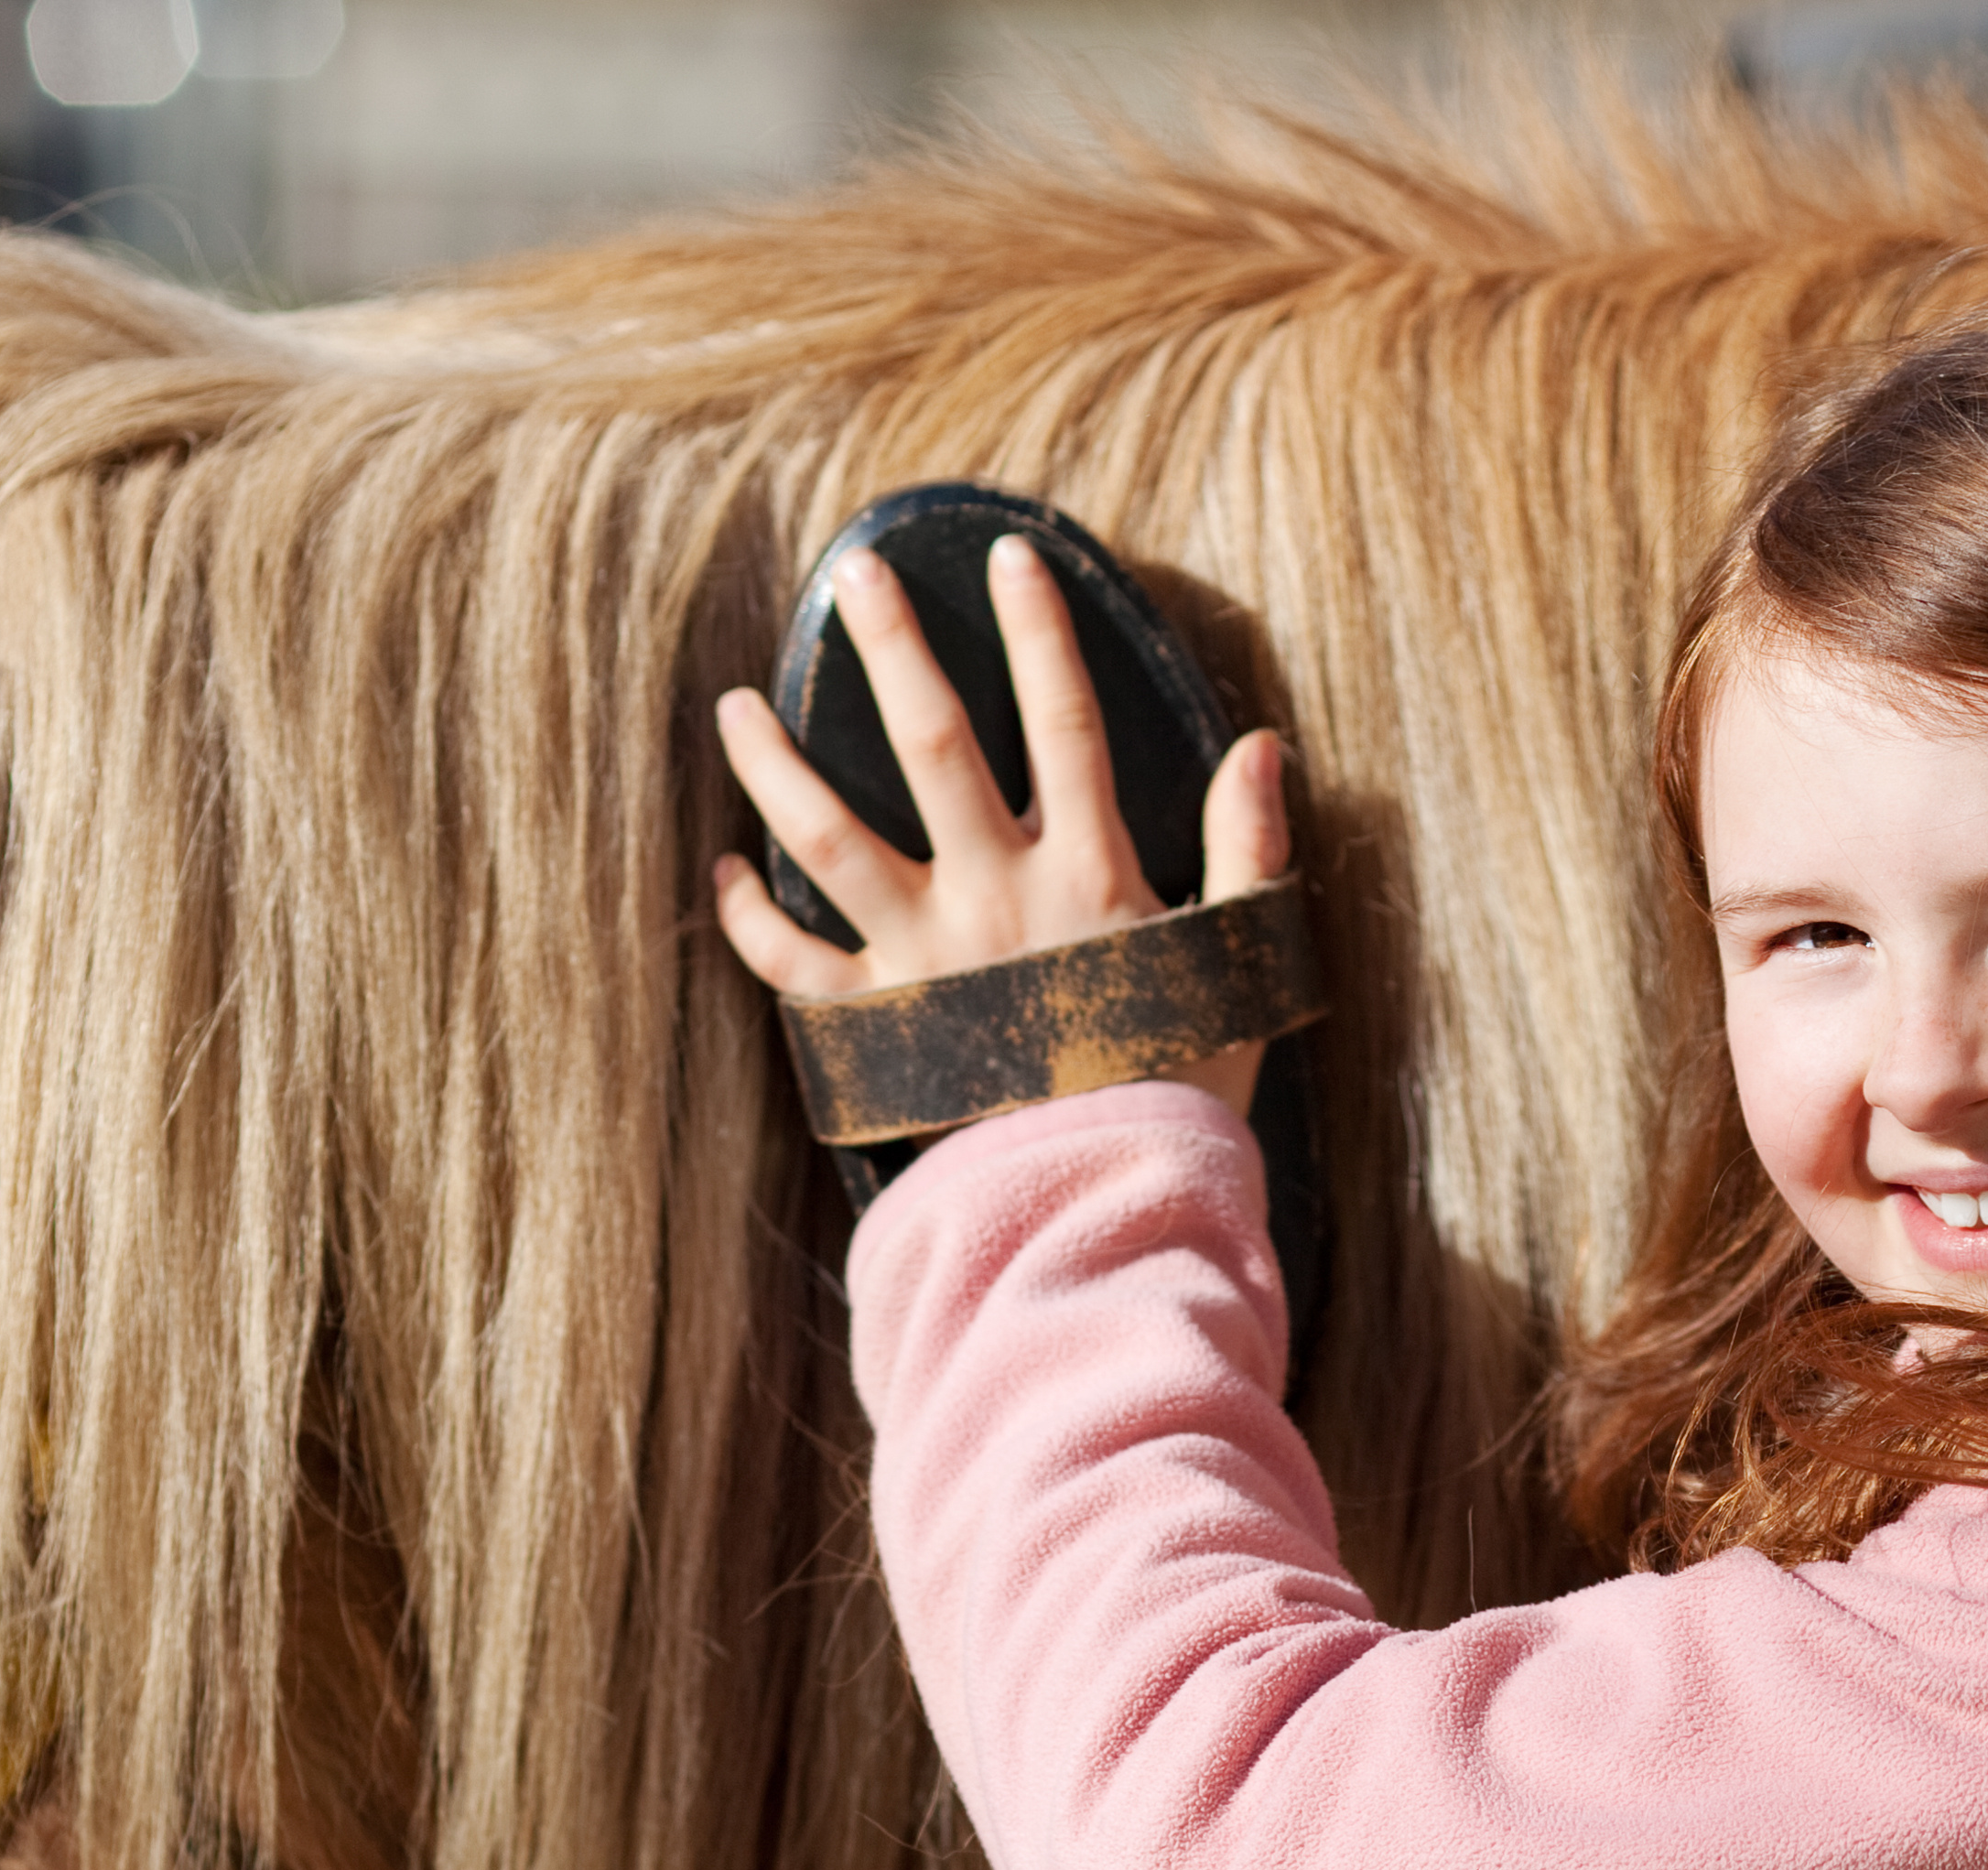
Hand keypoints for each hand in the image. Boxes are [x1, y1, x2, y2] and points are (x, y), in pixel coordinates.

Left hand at [714, 534, 1294, 1120]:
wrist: (1110, 1195)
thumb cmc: (1178, 1083)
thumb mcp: (1231, 961)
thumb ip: (1245, 850)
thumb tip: (1261, 745)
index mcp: (1088, 872)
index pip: (1065, 719)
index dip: (1039, 630)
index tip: (1011, 556)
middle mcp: (995, 897)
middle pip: (933, 744)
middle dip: (893, 649)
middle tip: (854, 576)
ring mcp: (925, 958)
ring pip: (830, 840)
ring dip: (776, 768)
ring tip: (735, 705)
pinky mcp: (878, 1027)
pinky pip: (793, 968)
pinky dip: (749, 923)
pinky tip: (726, 870)